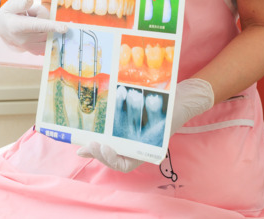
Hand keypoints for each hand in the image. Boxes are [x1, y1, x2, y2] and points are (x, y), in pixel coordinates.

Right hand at [0, 0, 67, 54]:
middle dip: (42, 15)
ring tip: (32, 22)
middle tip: (29, 13)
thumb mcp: (10, 5)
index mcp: (16, 26)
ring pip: (49, 33)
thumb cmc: (9, 15)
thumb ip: (20, 3)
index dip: (51, 26)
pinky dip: (46, 33)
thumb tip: (30, 0)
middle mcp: (23, 39)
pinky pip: (49, 39)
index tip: (65, 28)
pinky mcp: (36, 51)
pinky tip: (36, 31)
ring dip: (45, 26)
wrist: (3, 30)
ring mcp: (30, 47)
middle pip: (46, 26)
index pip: (36, 25)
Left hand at [76, 78, 213, 172]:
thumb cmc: (171, 111)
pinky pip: (108, 137)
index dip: (112, 159)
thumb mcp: (163, 118)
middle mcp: (135, 148)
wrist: (177, 98)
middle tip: (90, 144)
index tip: (104, 146)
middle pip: (113, 158)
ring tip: (85, 143)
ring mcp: (128, 139)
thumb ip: (152, 116)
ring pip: (108, 149)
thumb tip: (129, 119)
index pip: (124, 165)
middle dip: (99, 153)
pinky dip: (98, 136)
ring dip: (95, 148)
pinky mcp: (121, 129)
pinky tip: (86, 134)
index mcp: (145, 152)